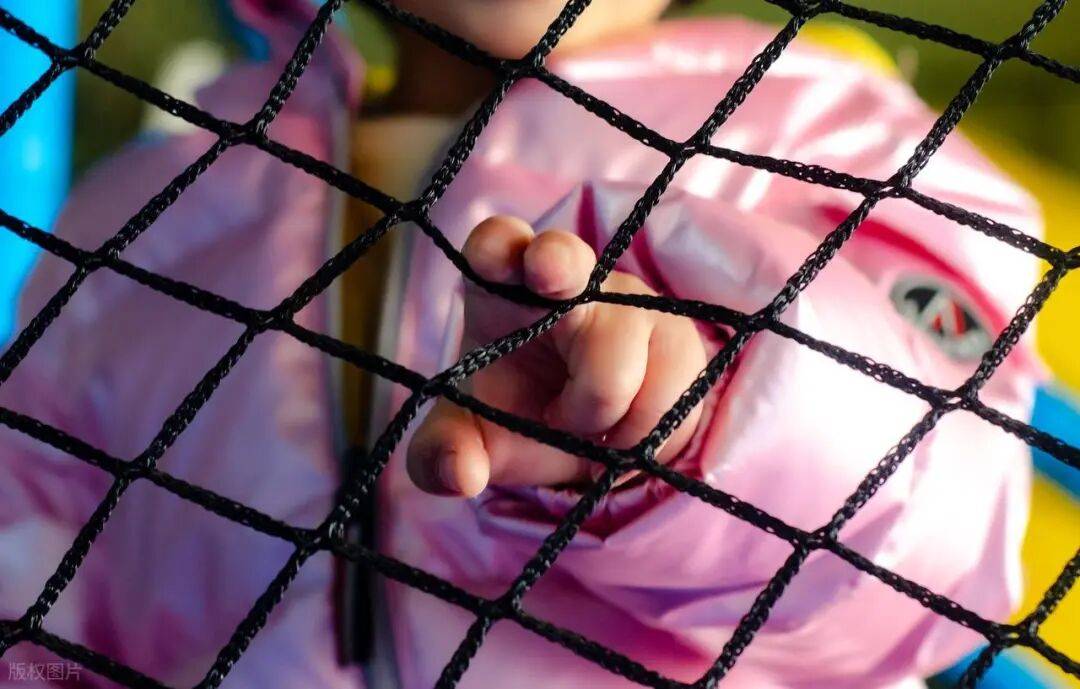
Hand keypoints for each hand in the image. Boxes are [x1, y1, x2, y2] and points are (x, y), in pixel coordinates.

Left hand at [406, 216, 707, 496]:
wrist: (585, 437)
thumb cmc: (516, 412)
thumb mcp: (470, 437)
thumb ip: (443, 455)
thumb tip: (456, 473)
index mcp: (504, 288)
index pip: (496, 245)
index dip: (496, 246)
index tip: (494, 259)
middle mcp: (571, 280)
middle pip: (563, 258)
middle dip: (556, 266)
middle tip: (549, 283)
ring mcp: (630, 303)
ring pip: (616, 364)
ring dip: (599, 420)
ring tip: (587, 429)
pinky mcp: (676, 338)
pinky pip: (668, 395)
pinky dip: (643, 436)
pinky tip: (625, 434)